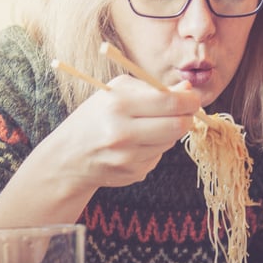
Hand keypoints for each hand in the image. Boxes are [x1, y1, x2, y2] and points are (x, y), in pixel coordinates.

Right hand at [35, 75, 201, 189]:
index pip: (169, 102)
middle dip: (187, 117)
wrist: (69, 156)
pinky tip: (135, 145)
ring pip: (170, 141)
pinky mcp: (133, 173)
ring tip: (148, 127)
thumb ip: (152, 88)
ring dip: (168, 132)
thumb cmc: (96, 117)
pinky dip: (154, 148)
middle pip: (177, 125)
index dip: (190, 100)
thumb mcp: (117, 92)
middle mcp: (122, 133)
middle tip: (185, 111)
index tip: (193, 97)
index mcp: (117, 106)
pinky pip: (159, 156)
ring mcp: (129, 157)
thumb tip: (187, 90)